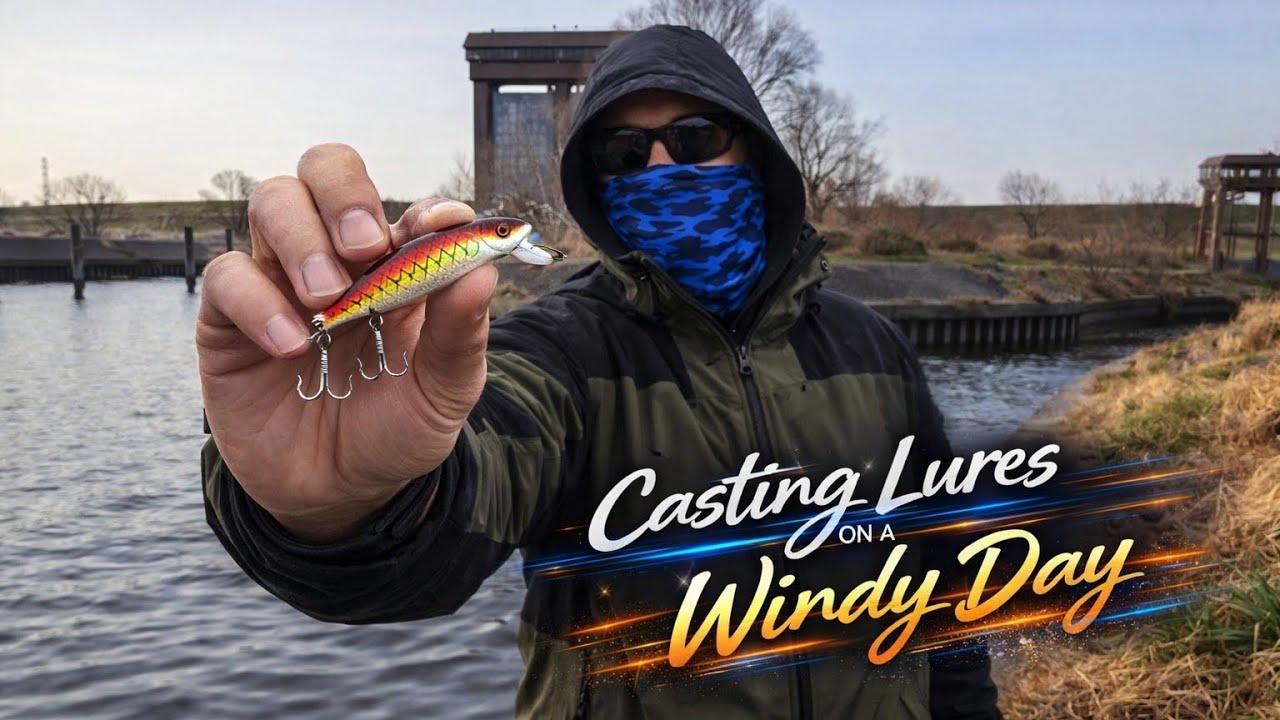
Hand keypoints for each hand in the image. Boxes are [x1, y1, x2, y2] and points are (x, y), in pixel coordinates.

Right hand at [197, 143, 495, 541]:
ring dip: (301, 238)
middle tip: (363, 245)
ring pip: (273, 200)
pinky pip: (228, 276)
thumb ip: (462, 333)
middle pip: (325, 170)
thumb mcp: (444, 391)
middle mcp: (338, 258)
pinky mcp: (231, 318)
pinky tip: (292, 345)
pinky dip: (258, 301)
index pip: (407, 207)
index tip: (439, 227)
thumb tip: (481, 267)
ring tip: (327, 298)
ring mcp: (281, 280)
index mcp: (399, 265)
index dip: (425, 208)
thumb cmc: (396, 430)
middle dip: (345, 192)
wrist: (340, 495)